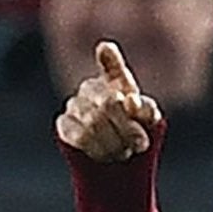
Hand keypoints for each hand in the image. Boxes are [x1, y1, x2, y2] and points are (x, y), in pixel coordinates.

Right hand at [57, 40, 163, 160]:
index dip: (109, 58)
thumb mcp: (149, 122)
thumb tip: (130, 101)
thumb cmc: (136, 135)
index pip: (111, 64)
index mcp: (116, 81)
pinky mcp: (63, 124)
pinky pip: (80, 135)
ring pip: (94, 122)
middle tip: (140, 144)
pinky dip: (98, 149)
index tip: (106, 48)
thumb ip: (146, 109)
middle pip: (110, 103)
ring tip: (124, 152)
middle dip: (129, 129)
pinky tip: (106, 155)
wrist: (118, 163)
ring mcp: (75, 104)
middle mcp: (91, 87)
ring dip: (115, 142)